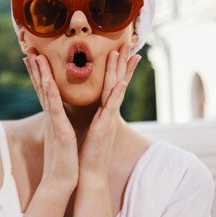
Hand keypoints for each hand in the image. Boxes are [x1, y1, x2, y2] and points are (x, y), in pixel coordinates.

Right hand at [24, 48, 78, 190]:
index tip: (33, 57)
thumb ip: (60, 126)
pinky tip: (48, 79)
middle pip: (41, 87)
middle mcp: (51, 117)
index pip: (45, 91)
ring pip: (46, 93)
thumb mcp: (63, 138)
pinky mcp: (60, 131)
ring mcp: (54, 123)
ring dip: (41, 74)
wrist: (63, 182)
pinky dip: (52, 92)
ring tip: (36, 56)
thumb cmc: (65, 162)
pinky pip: (55, 107)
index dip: (38, 74)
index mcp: (54, 118)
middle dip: (35, 68)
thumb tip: (58, 120)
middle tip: (28, 49)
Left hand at [78, 42, 140, 179]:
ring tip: (123, 53)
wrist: (88, 174)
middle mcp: (109, 114)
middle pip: (118, 82)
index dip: (119, 68)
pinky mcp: (104, 129)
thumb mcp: (90, 129)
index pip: (112, 85)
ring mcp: (108, 120)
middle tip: (129, 43)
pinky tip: (122, 83)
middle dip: (123, 62)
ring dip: (120, 71)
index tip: (122, 51)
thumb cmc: (86, 153)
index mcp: (104, 112)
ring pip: (116, 90)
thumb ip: (93, 116)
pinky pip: (111, 108)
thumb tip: (92, 108)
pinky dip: (117, 95)